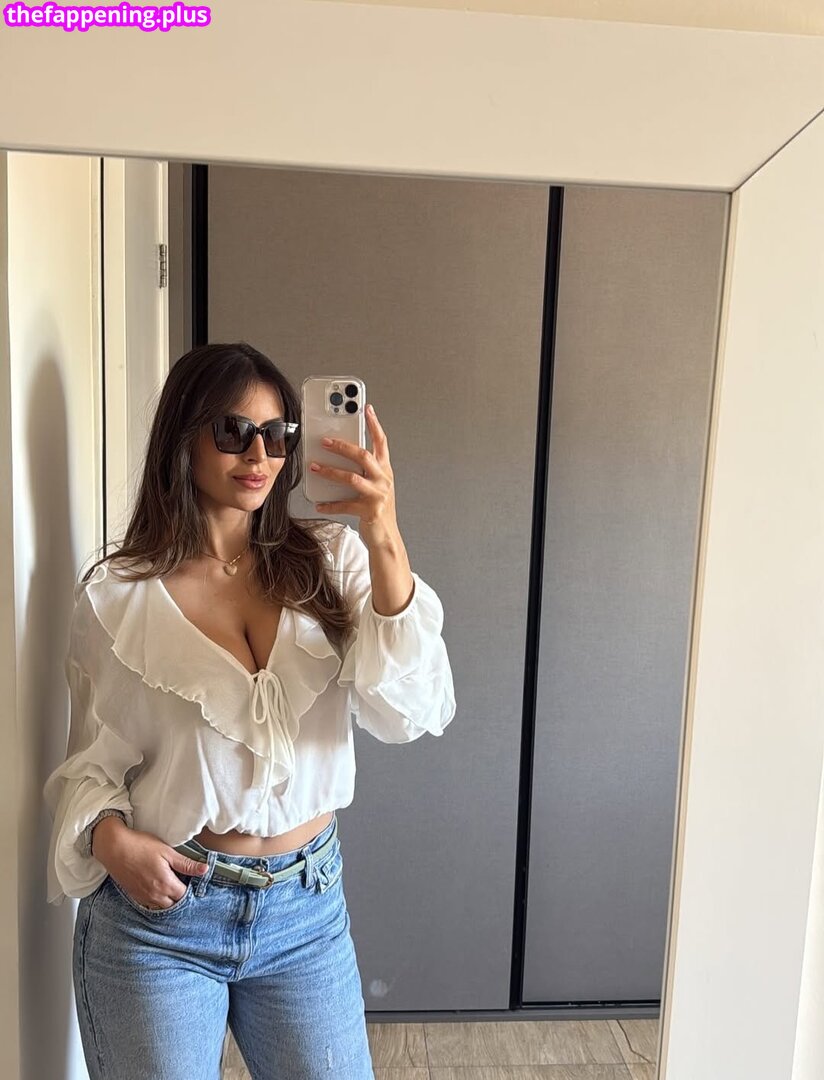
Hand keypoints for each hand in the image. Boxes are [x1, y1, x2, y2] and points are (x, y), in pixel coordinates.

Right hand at [92, 820, 207, 909]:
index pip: (184, 895)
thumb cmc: (141, 846)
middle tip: (181, 882)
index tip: (191, 879)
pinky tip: (156, 887)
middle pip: (173, 903)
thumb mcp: (167, 852)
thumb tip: (204, 870)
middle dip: (179, 896)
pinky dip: (156, 899)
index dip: (190, 888)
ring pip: (161, 906)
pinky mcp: (134, 895)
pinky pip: (149, 904)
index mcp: (166, 884)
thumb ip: (186, 864)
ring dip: (167, 899)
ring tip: (169, 884)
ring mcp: (143, 897)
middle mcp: (155, 895)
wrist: (114, 848)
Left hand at [310, 403, 398, 539]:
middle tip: (324, 441)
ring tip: (314, 467)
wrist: (388, 537)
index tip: (366, 409)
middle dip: (342, 446)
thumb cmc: (378, 508)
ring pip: (352, 478)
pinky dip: (330, 504)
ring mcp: (378, 495)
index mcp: (385, 470)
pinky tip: (319, 503)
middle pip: (363, 456)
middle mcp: (384, 480)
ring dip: (331, 471)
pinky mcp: (370, 511)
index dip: (374, 424)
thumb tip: (339, 453)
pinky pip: (345, 505)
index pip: (381, 442)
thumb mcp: (375, 485)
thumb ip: (364, 470)